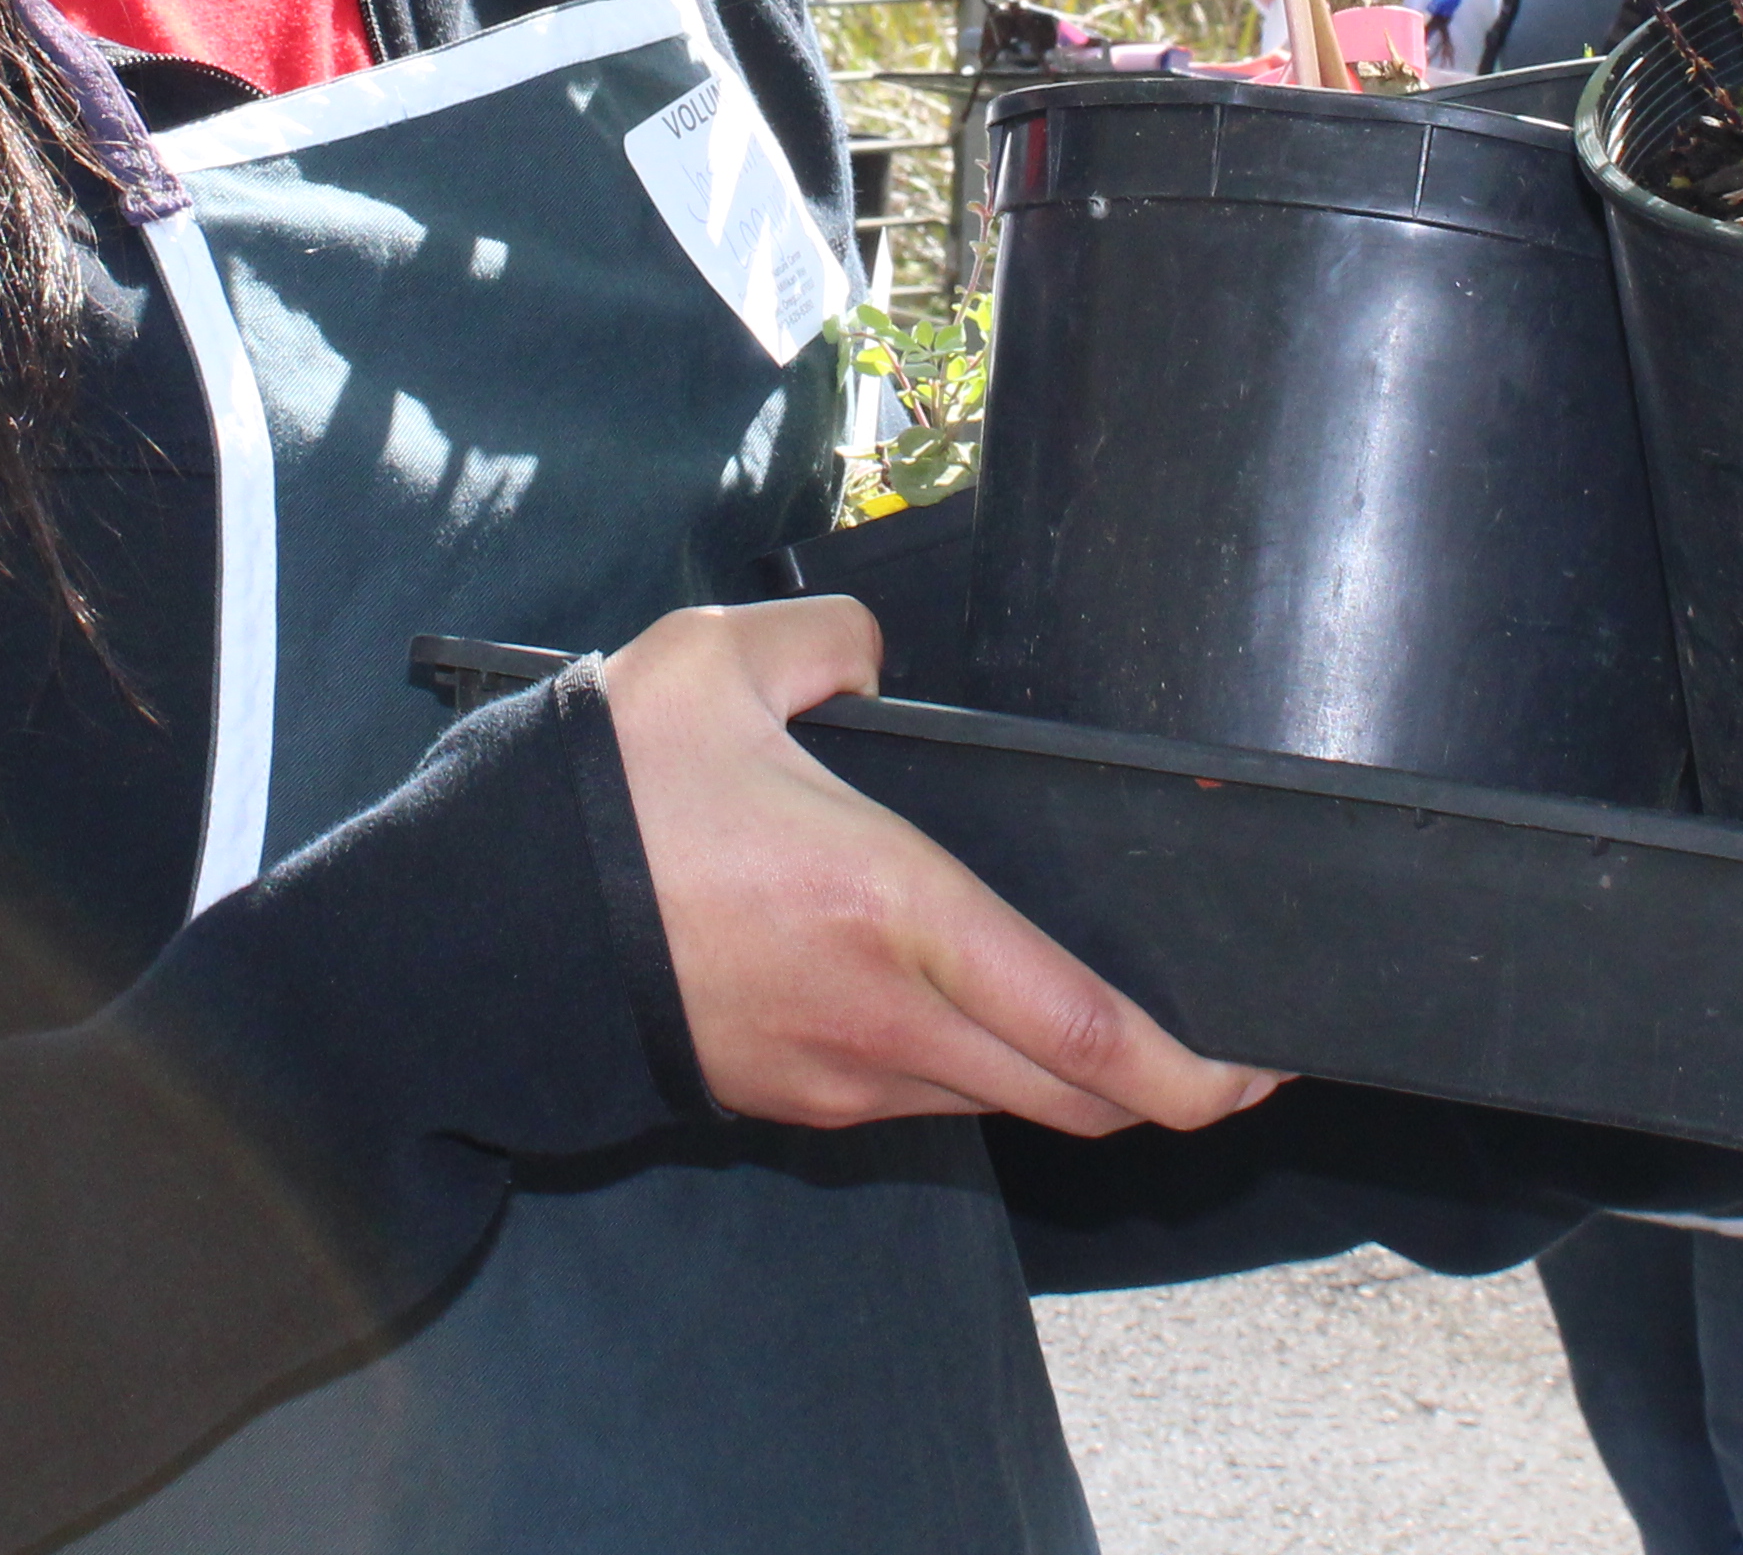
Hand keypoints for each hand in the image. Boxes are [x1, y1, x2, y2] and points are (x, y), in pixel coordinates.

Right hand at [603, 597, 1277, 1142]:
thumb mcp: (718, 659)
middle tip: (1226, 1039)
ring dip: (1070, 1073)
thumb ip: (830, 639)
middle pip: (1080, 1099)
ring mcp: (839, 1077)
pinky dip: (978, 1067)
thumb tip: (875, 654)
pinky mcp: (790, 1100)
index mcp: (897, 912)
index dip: (1202, 1067)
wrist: (479, 933)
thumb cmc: (603, 802)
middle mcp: (886, 1020)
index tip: (1263, 1056)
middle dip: (1171, 1084)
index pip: (1092, 1029)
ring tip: (1108, 1007)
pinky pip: (924, 1098)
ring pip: (1003, 1103)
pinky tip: (973, 1002)